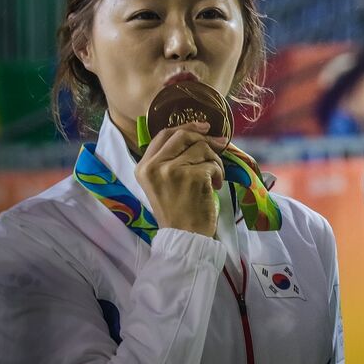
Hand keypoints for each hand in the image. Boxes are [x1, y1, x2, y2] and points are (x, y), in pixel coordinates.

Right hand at [135, 121, 227, 236]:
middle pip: (184, 136)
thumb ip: (170, 159)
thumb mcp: (162, 182)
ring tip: (214, 178)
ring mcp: (172, 170)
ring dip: (215, 161)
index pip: (164, 134)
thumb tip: (199, 133)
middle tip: (220, 143)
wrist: (184, 236)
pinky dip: (220, 174)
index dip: (185, 127)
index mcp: (143, 166)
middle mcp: (154, 166)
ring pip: (202, 148)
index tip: (203, 127)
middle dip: (205, 139)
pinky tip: (214, 187)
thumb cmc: (177, 210)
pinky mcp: (192, 177)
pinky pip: (213, 164)